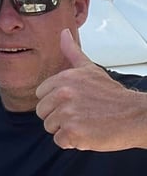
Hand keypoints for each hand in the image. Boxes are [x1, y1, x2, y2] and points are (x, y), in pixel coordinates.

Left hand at [36, 29, 146, 150]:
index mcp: (64, 79)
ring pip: (50, 127)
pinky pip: (60, 141)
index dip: (55, 101)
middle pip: (42, 113)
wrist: (134, 116)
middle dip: (59, 116)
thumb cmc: (112, 96)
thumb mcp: (90, 69)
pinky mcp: (72, 132)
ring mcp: (67, 114)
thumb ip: (72, 52)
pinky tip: (87, 133)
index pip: (41, 95)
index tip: (73, 102)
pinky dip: (73, 142)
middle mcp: (63, 94)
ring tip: (85, 122)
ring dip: (66, 130)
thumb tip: (64, 33)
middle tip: (81, 114)